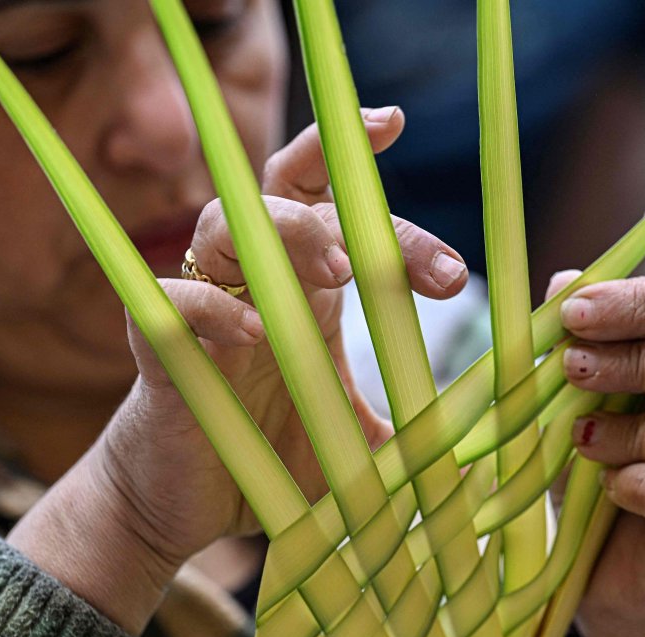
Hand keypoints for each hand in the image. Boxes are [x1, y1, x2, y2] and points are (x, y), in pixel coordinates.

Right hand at [10, 106, 469, 633]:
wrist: (181, 506)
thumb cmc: (266, 460)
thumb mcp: (352, 444)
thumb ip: (408, 433)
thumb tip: (487, 452)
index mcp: (302, 285)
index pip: (326, 197)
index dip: (352, 155)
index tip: (394, 122)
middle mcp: (254, 280)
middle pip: (288, 196)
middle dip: (352, 208)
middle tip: (426, 267)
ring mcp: (203, 308)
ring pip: (224, 225)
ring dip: (285, 234)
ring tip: (341, 271)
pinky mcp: (157, 348)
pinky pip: (172, 301)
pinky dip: (212, 306)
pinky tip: (254, 331)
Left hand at [550, 273, 644, 636]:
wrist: (612, 568)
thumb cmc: (606, 463)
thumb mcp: (583, 397)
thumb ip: (583, 341)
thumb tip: (564, 280)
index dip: (643, 301)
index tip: (573, 312)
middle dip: (641, 359)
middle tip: (574, 370)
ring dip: (636, 431)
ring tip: (585, 442)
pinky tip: (613, 488)